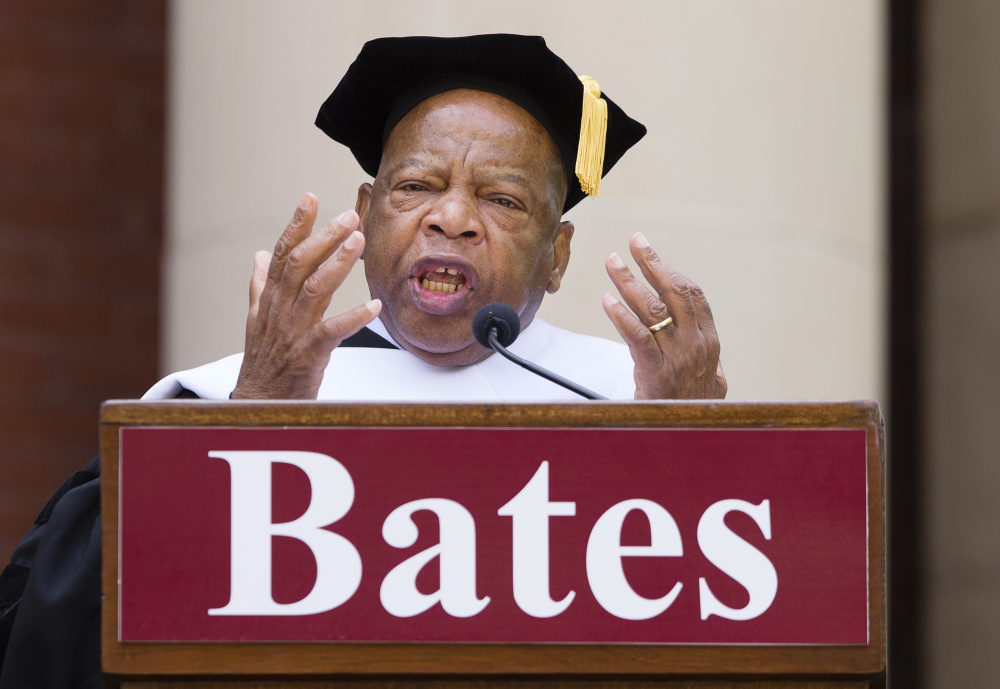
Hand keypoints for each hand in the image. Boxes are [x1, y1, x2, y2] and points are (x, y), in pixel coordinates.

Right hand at [231, 193, 380, 398]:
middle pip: (300, 264)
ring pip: (315, 289)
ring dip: (338, 263)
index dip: (297, 224)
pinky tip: (375, 308)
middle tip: (349, 215)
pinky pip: (333, 332)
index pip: (283, 253)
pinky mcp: (309, 354)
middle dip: (324, 236)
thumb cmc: (265, 361)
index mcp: (269, 298)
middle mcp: (279, 309)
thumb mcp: (258, 320)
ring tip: (359, 241)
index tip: (311, 197)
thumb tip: (259, 255)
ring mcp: (294, 331)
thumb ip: (260, 286)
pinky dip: (354, 318)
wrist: (258, 403)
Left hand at [602, 232, 726, 399]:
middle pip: (674, 292)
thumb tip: (702, 343)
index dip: (668, 268)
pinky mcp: (656, 374)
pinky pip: (638, 338)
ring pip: (652, 310)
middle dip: (652, 264)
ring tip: (612, 262)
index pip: (692, 294)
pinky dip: (621, 316)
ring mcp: (678, 359)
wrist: (691, 440)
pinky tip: (607, 301)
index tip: (647, 250)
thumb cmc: (694, 411)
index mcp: (709, 341)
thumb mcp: (709, 382)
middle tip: (633, 242)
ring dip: (629, 282)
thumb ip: (703, 359)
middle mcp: (697, 345)